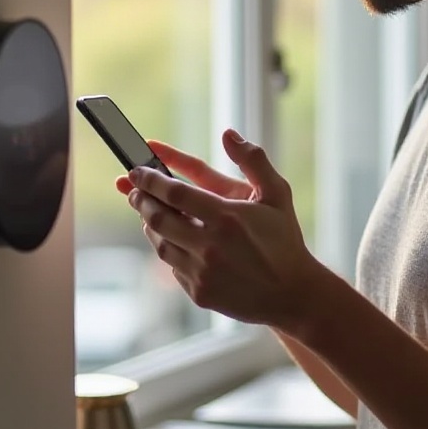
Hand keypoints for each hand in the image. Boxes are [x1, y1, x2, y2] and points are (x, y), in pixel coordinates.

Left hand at [116, 129, 324, 331]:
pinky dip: (169, 249)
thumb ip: (253, 160)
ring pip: (160, 244)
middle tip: (134, 190)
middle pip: (158, 218)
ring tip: (150, 212)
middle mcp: (210, 245)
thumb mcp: (277, 194)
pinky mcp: (199, 292)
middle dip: (140, 200)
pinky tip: (174, 240)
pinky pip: (172, 267)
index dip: (150, 180)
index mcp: (227, 217)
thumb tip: (229, 134)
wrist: (293, 295)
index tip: (136, 170)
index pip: (174, 192)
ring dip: (150, 225)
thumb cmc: (284, 241)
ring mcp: (202, 272)